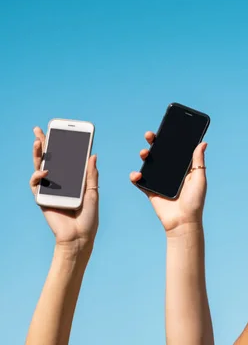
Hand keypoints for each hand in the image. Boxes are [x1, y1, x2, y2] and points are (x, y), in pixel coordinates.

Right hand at [29, 127, 98, 251]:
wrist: (80, 236)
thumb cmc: (89, 217)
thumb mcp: (93, 192)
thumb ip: (91, 175)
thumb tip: (93, 155)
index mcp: (74, 179)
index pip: (67, 158)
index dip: (64, 145)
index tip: (63, 131)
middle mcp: (61, 181)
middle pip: (50, 159)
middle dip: (45, 143)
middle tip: (40, 129)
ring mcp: (50, 189)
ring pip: (39, 167)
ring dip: (37, 154)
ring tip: (39, 141)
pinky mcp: (42, 198)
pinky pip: (35, 183)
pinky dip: (38, 175)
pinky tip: (45, 170)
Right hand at [130, 131, 207, 235]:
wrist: (183, 221)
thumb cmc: (195, 201)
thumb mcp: (199, 178)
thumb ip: (198, 161)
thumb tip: (203, 142)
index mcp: (182, 168)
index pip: (175, 150)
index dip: (170, 139)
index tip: (166, 127)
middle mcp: (170, 172)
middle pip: (159, 153)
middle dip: (154, 142)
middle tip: (151, 135)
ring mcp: (159, 181)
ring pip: (148, 164)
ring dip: (144, 156)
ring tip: (145, 153)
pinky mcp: (150, 190)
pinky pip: (139, 181)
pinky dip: (135, 176)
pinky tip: (137, 174)